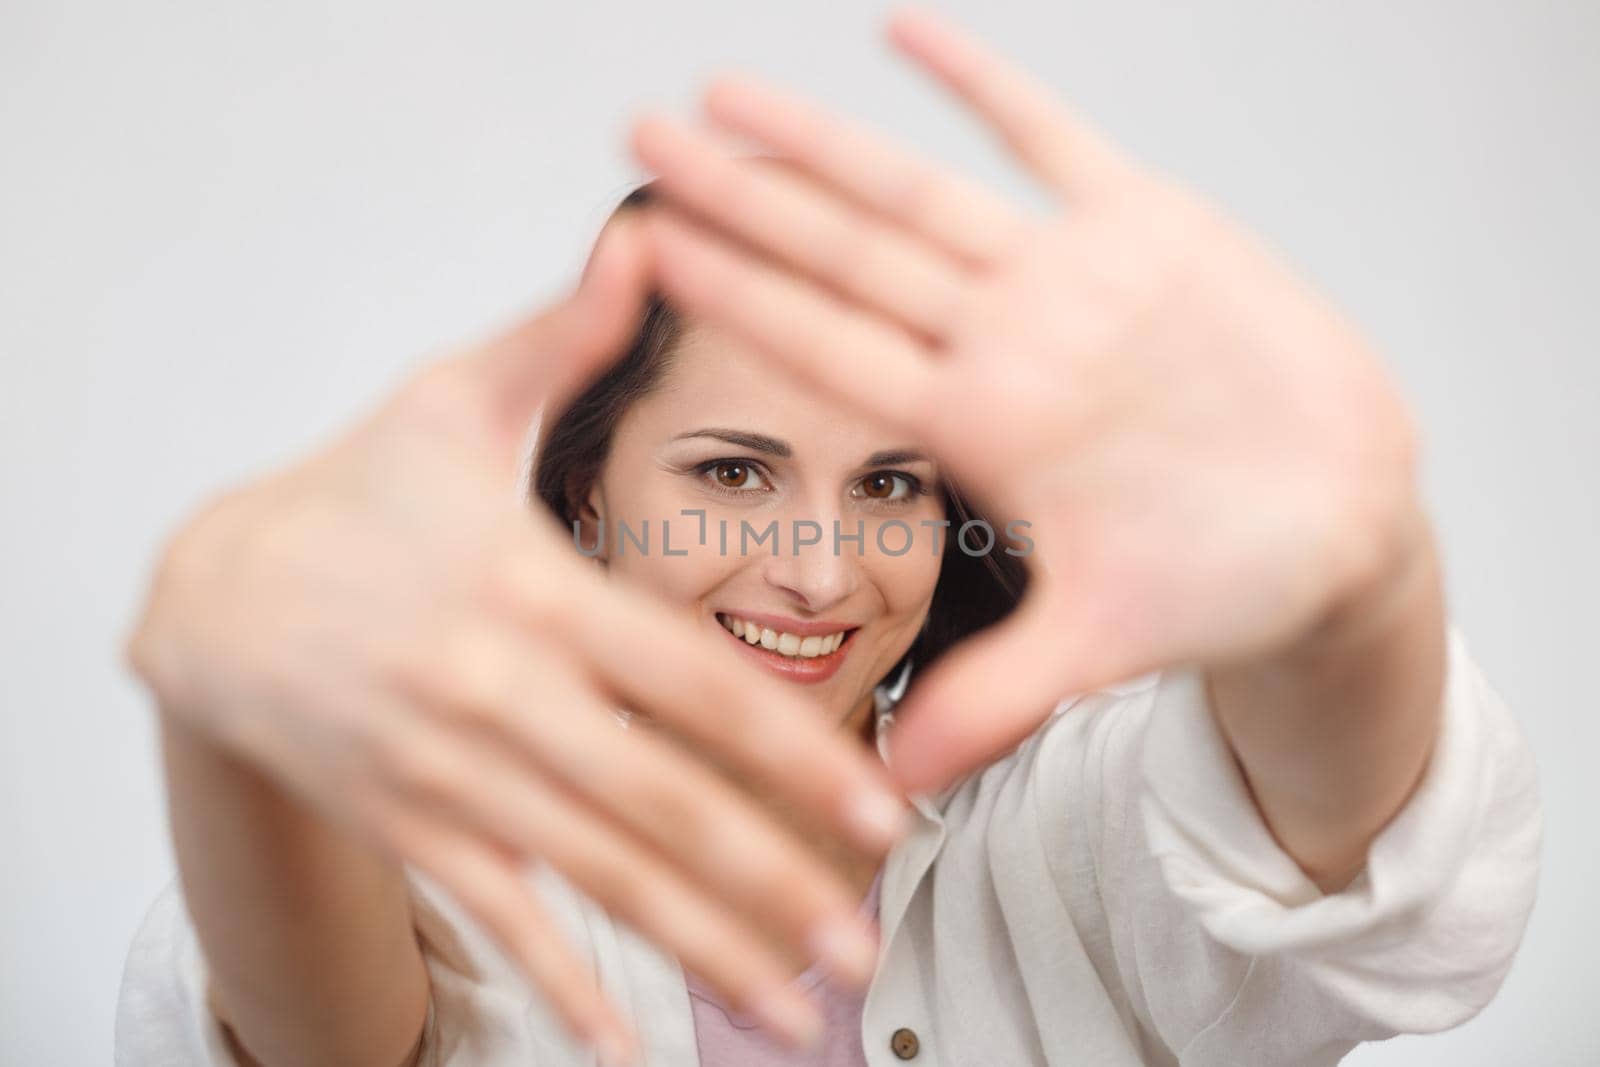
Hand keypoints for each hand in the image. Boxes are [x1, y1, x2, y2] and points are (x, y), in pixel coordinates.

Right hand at [125, 219, 908, 1057]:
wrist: (209, 593)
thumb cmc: (352, 494)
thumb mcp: (455, 400)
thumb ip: (566, 334)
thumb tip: (651, 237)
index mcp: (534, 591)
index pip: (691, 686)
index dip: (790, 753)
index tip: (880, 809)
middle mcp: (501, 694)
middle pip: (662, 805)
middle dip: (772, 882)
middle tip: (866, 942)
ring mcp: (451, 771)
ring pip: (600, 877)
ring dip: (704, 946)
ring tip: (795, 1006)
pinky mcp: (410, 822)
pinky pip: (502, 915)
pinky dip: (566, 983)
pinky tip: (628, 1044)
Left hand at [628, 9, 1422, 793]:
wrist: (1334, 528)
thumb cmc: (1220, 582)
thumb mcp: (1103, 642)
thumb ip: (997, 698)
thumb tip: (895, 784)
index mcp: (976, 424)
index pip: (828, 346)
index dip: (736, 294)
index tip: (640, 248)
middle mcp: (1000, 339)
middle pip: (843, 252)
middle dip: (742, 196)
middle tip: (637, 134)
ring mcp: (1066, 279)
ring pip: (920, 189)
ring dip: (824, 139)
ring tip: (726, 91)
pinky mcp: (1149, 229)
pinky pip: (1053, 137)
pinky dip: (986, 85)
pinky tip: (905, 30)